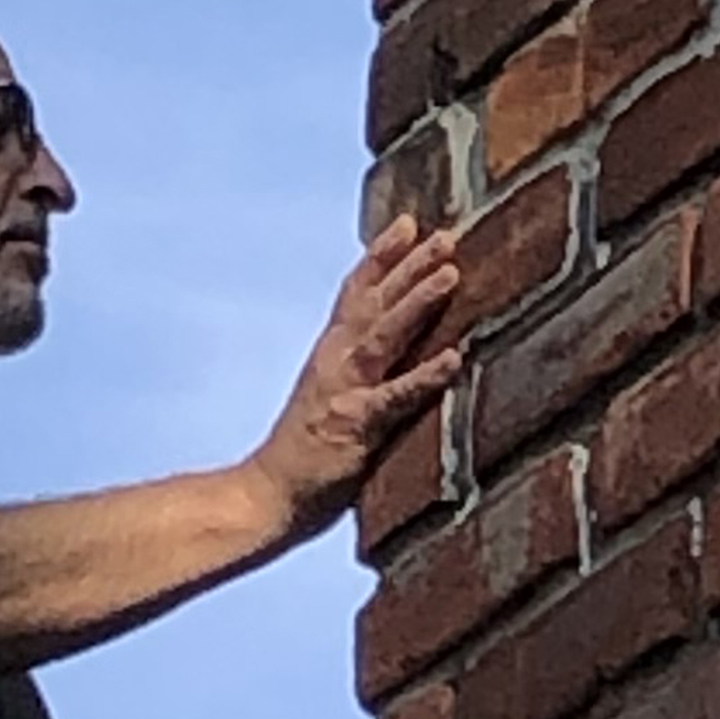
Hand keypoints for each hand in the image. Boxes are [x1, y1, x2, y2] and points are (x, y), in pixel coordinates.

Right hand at [245, 216, 466, 542]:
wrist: (266, 496)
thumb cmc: (305, 453)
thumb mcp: (330, 396)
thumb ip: (359, 368)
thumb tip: (394, 347)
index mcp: (330, 353)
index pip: (356, 293)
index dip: (381, 256)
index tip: (408, 222)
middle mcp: (335, 361)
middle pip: (375, 302)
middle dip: (409, 265)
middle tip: (446, 235)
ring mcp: (345, 391)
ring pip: (384, 336)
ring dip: (416, 302)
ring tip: (450, 274)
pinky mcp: (355, 426)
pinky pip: (395, 398)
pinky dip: (424, 376)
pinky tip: (453, 359)